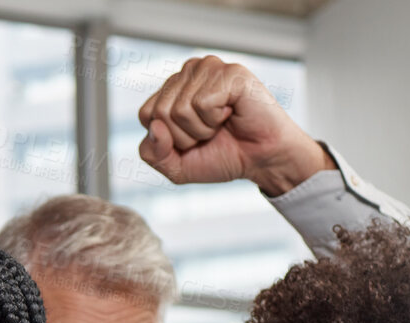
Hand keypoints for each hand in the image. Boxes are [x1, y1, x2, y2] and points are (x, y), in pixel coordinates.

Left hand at [137, 56, 329, 194]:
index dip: (168, 140)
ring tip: (222, 123)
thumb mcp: (177, 166)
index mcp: (173, 88)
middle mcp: (188, 71)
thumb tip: (155, 126)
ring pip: (180, 109)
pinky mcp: (229, 72)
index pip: (146, 115)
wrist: (262, 159)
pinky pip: (202, 103)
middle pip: (160, 113)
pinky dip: (216, 119)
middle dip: (185, 137)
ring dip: (203, 129)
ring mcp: (209, 68)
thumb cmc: (223, 156)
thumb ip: (153, 154)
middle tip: (210, 133)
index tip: (193, 140)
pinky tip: (232, 113)